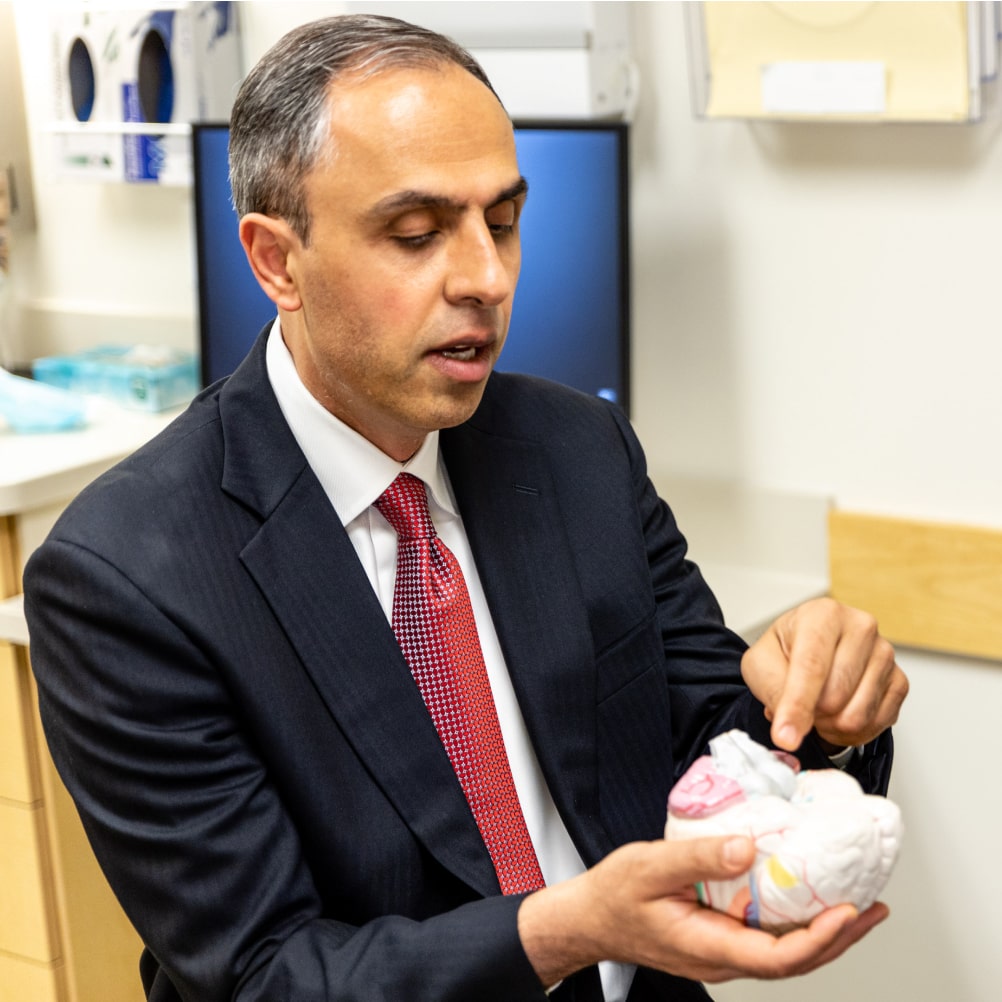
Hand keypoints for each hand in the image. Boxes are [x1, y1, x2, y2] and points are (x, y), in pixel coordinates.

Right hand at [517, 836, 887, 987]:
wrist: (589, 918)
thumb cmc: (613, 895)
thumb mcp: (648, 867)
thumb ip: (696, 857)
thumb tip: (748, 847)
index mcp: (708, 947)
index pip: (778, 959)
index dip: (820, 939)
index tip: (848, 912)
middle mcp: (723, 957)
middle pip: (795, 962)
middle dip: (839, 938)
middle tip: (874, 909)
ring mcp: (723, 950)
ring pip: (786, 953)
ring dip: (826, 932)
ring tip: (858, 906)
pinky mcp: (720, 936)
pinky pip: (768, 936)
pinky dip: (799, 922)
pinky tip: (810, 899)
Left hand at [741, 597, 908, 751]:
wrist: (809, 649)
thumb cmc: (786, 652)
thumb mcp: (760, 664)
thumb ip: (772, 691)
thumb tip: (789, 731)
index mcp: (823, 615)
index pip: (812, 666)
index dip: (797, 705)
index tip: (785, 736)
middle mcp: (860, 628)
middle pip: (836, 696)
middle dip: (812, 715)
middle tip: (799, 707)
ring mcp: (885, 654)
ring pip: (857, 716)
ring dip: (830, 726)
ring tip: (818, 709)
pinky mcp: (900, 680)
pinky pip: (878, 724)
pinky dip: (852, 732)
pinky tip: (838, 714)